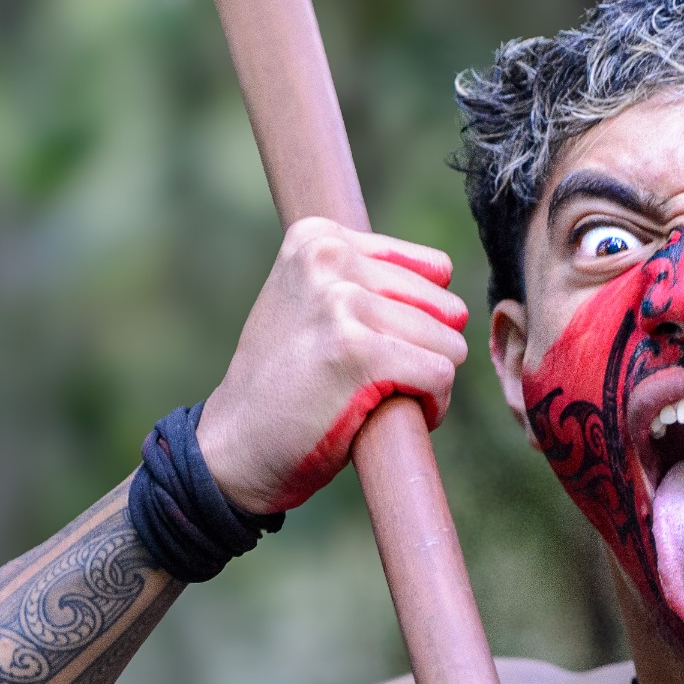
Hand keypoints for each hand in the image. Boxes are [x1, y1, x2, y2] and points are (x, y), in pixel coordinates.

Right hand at [199, 217, 467, 516]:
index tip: (377, 349)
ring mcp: (341, 302)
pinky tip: (385, 416)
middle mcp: (328, 258)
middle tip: (377, 382)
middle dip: (426, 353)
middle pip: (444, 308)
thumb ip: (363, 275)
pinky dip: (430, 407)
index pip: (434, 270)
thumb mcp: (310, 303)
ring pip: (447, 343)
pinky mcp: (358, 352)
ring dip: (426, 384)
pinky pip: (439, 376)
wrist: (235, 446)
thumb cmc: (285, 383)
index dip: (421, 323)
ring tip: (377, 399)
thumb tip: (447, 271)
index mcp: (318, 237)